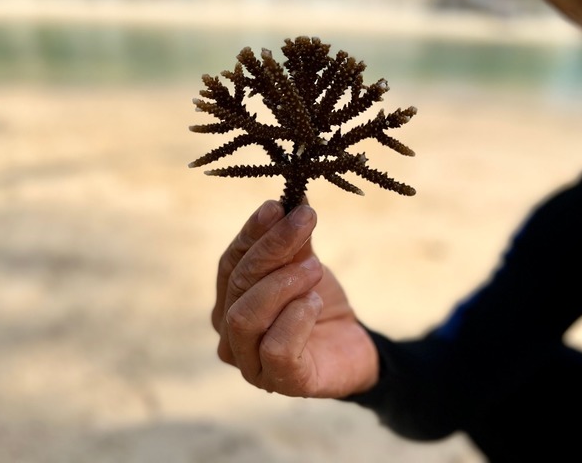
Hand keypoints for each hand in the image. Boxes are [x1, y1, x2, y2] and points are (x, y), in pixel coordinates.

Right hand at [211, 200, 378, 397]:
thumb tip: (292, 201)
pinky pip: (275, 348)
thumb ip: (294, 242)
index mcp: (230, 301)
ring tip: (315, 269)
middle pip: (238, 284)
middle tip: (305, 222)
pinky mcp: (279, 381)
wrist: (351, 346)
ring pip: (245, 315)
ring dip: (282, 283)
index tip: (276, 206)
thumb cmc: (318, 304)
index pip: (230, 262)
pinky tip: (315, 302)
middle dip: (272, 248)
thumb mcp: (305, 266)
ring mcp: (249, 362)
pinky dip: (296, 318)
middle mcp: (229, 333)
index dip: (251, 233)